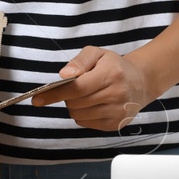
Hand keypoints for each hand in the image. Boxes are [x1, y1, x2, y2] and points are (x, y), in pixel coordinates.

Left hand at [31, 46, 159, 131]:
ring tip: (86, 95)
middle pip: (75, 103)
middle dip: (67, 97)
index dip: (55, 94)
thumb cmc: (114, 66)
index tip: (37, 99)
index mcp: (110, 74)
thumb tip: (63, 75)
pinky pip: (86, 123)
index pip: (77, 88)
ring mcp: (117, 112)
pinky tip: (92, 105)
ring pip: (78, 115)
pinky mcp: (116, 124)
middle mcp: (116, 95)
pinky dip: (82, 115)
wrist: (141, 82)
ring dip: (74, 106)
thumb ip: (79, 61)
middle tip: (76, 88)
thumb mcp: (97, 54)